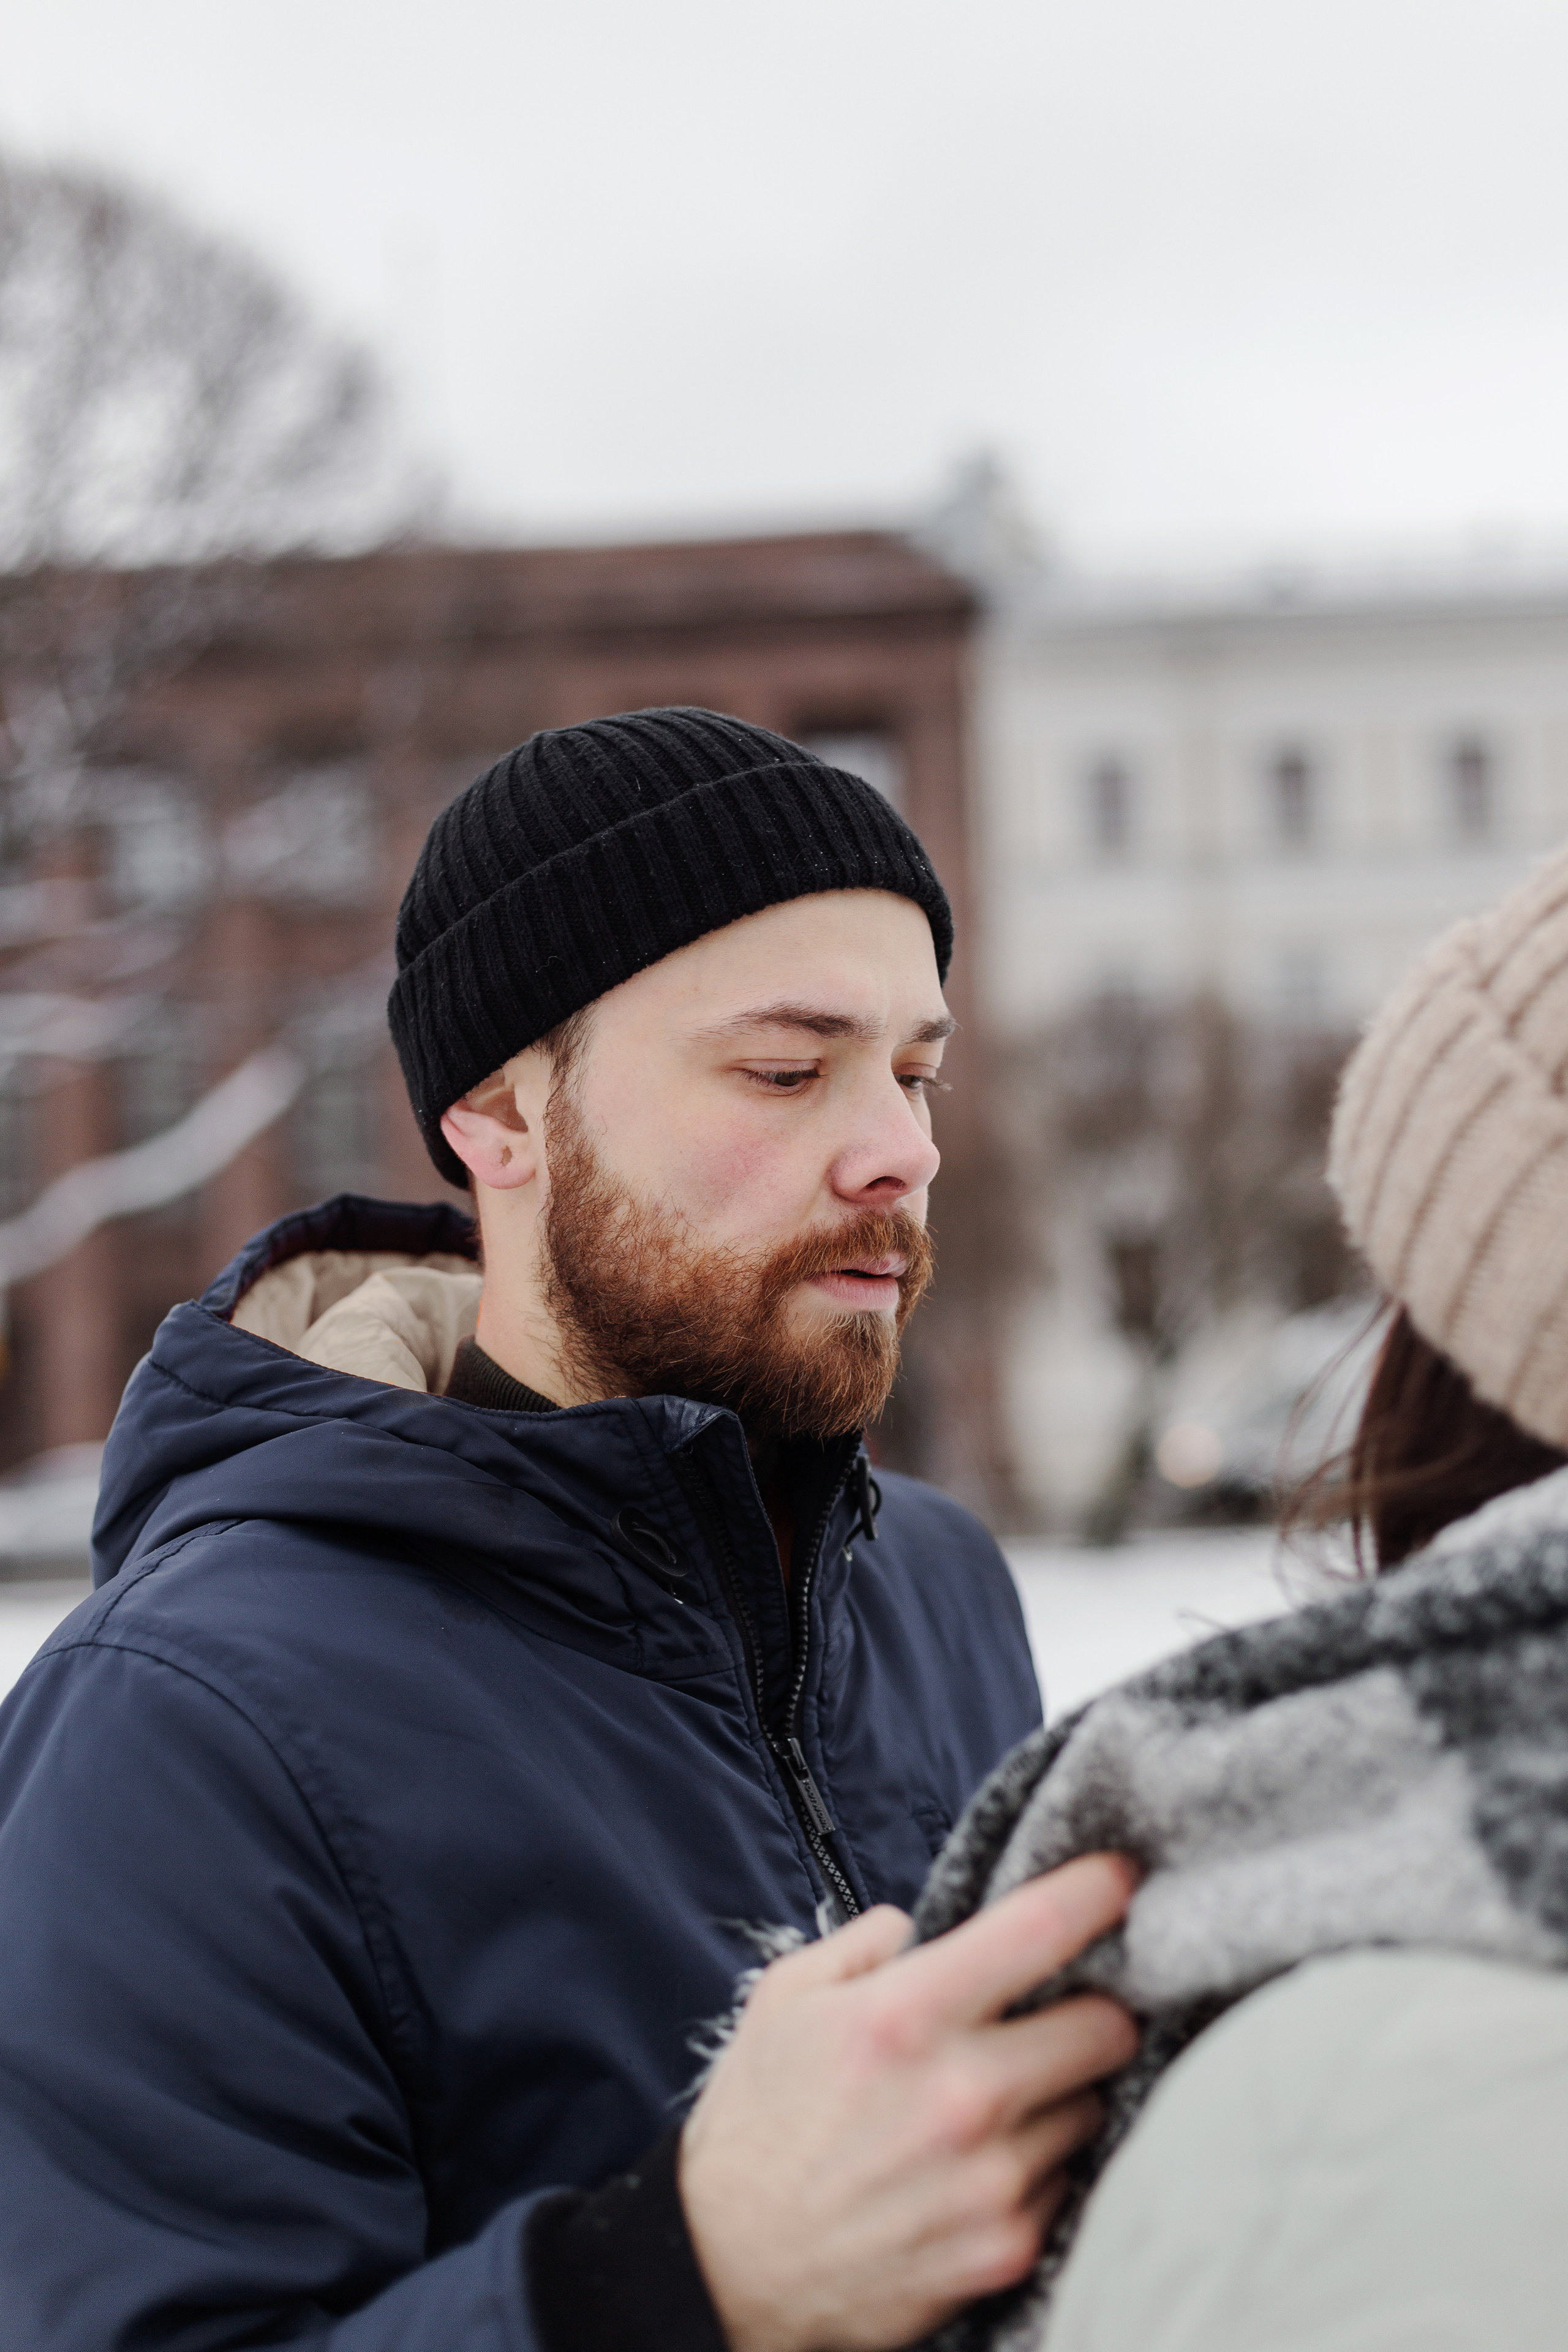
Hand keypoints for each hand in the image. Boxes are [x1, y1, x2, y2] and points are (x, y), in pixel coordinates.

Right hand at [679, 1853, 1138, 2351]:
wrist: (728, 2271)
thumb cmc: (757, 2126)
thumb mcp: (785, 2002)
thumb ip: (864, 1945)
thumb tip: (922, 1927)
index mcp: (905, 2017)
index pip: (1040, 1930)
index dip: (1097, 1891)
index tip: (1120, 1877)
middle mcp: (962, 2096)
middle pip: (1106, 2028)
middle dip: (1093, 2011)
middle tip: (1062, 2013)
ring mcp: (993, 2180)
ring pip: (1092, 2106)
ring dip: (1062, 2095)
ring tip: (1001, 2101)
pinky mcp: (1008, 2249)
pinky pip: (1069, 2180)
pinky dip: (1041, 2164)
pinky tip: (985, 2164)